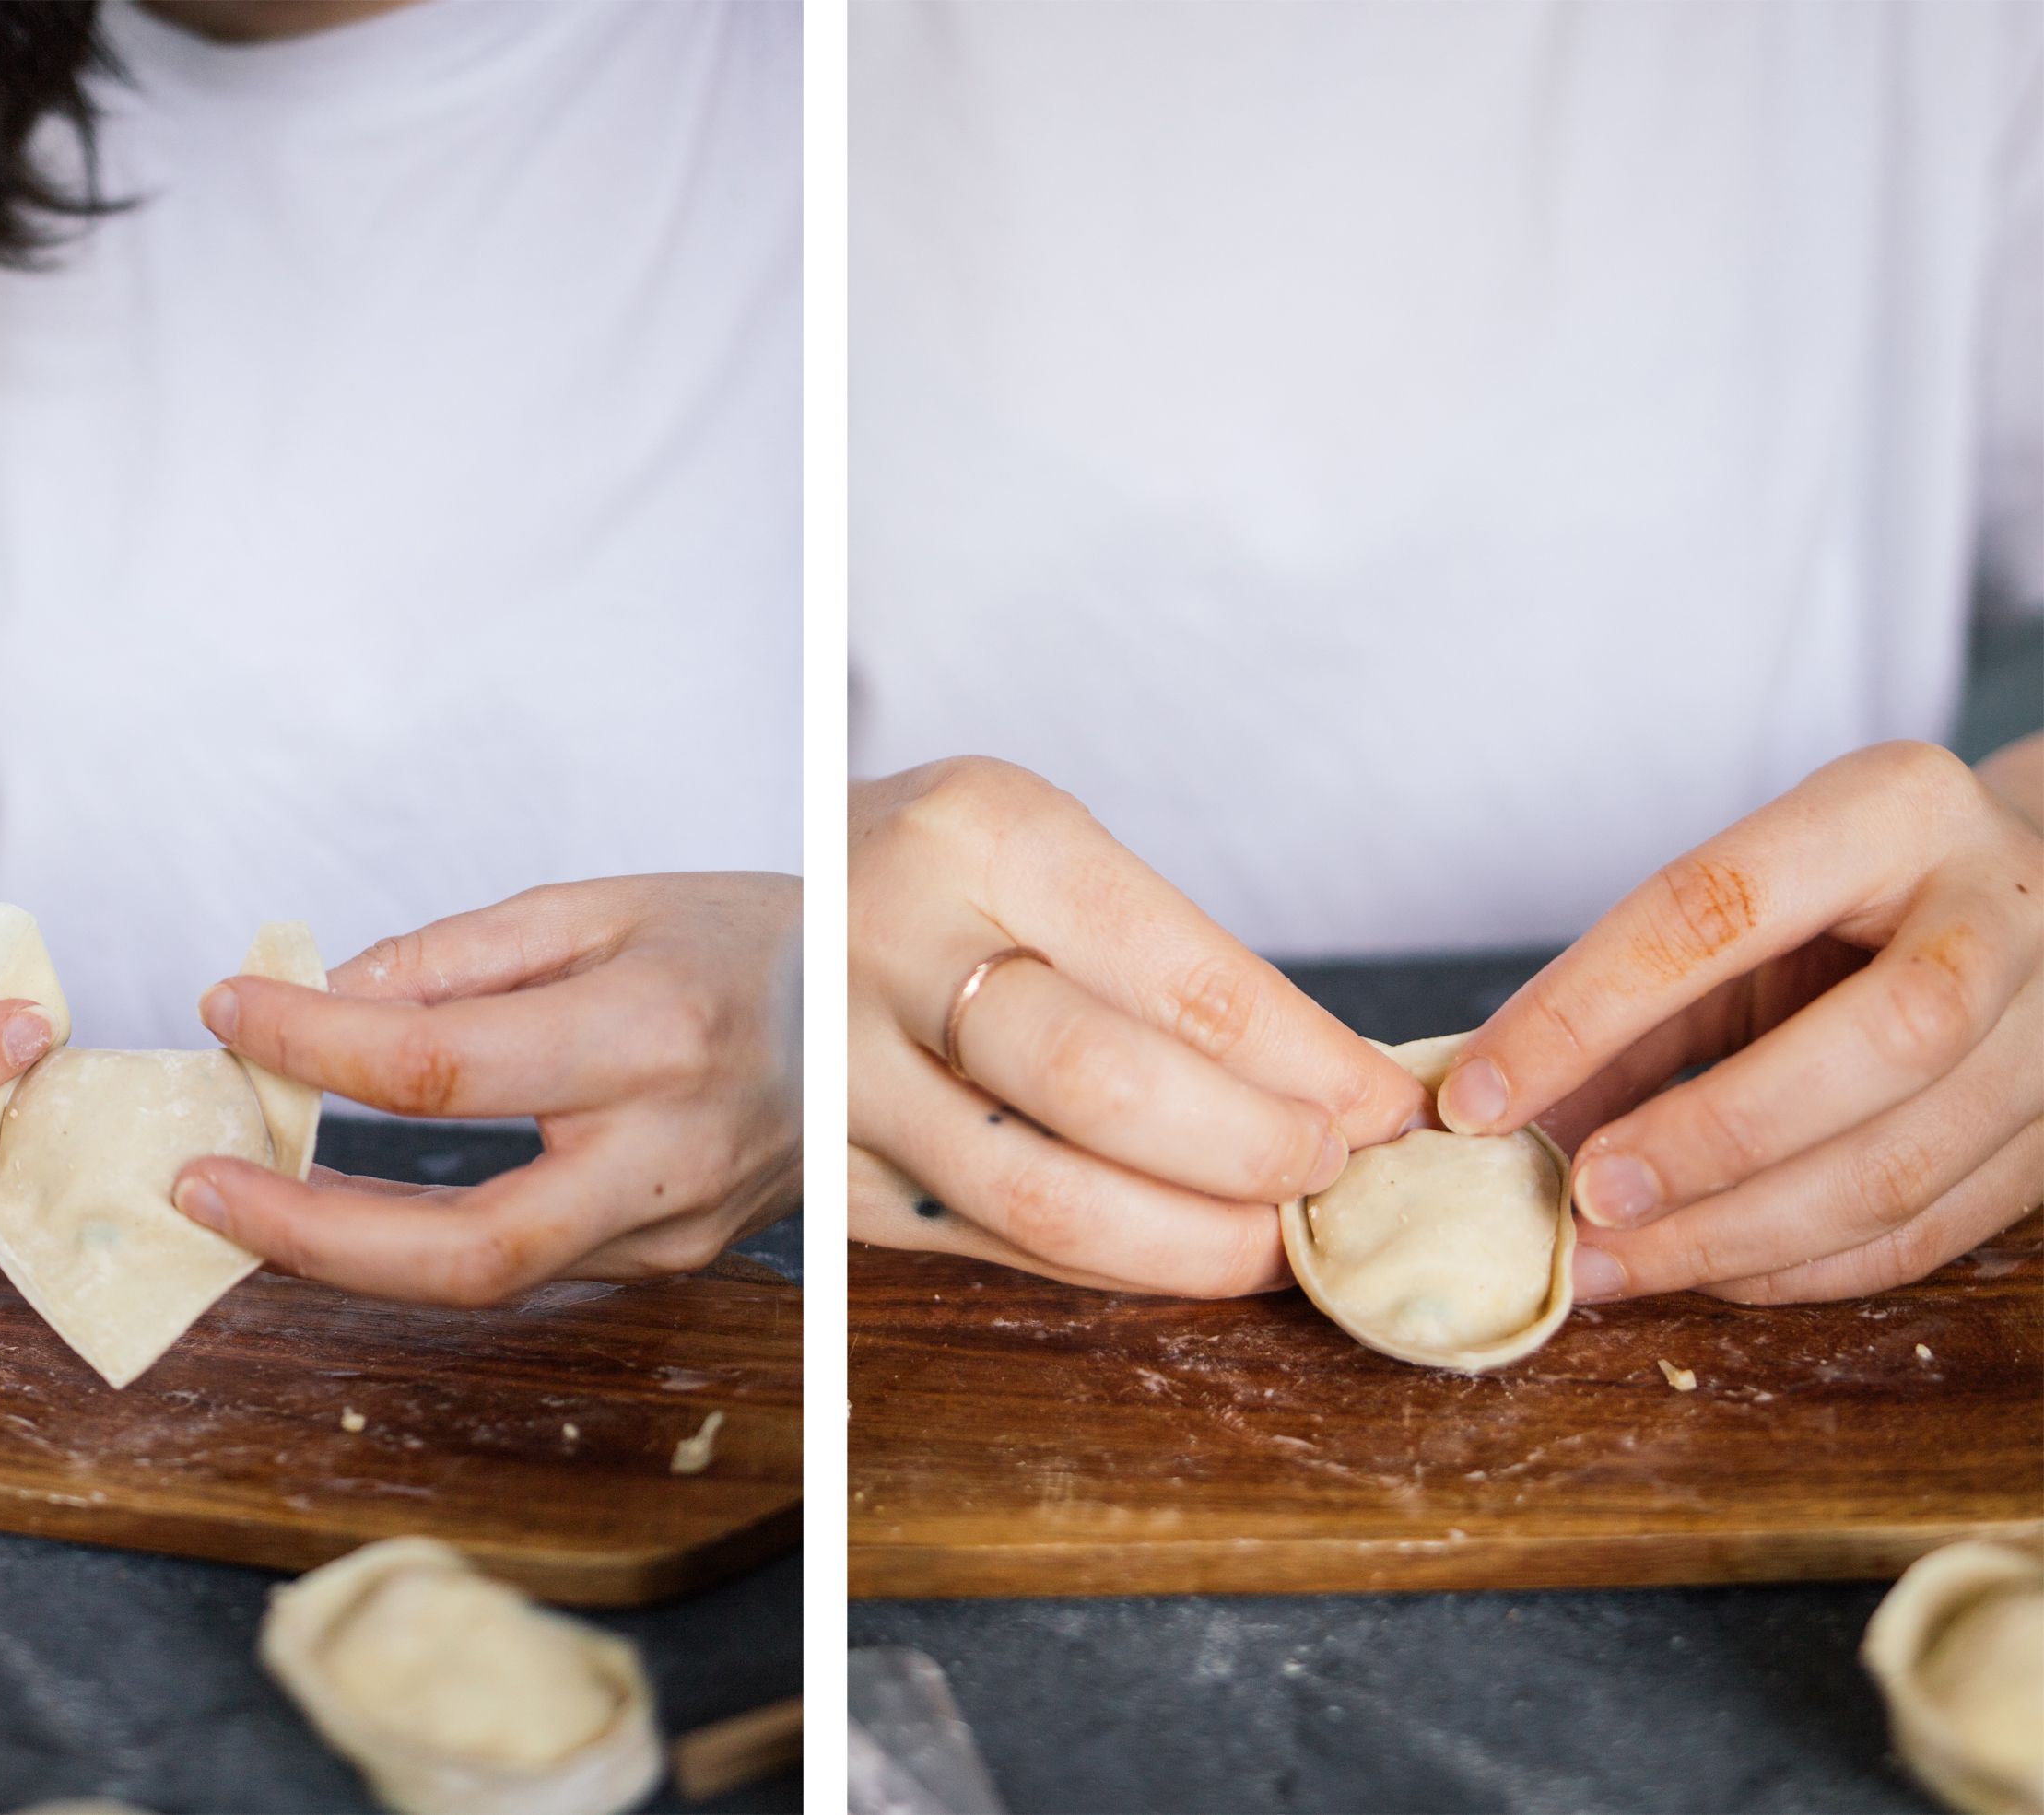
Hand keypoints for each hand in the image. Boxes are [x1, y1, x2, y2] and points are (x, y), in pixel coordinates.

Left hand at [164, 872, 805, 1305]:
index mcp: (650, 1035)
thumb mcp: (601, 905)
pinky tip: (342, 1206)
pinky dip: (416, 1243)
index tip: (229, 1007)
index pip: (440, 1066)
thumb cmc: (743, 942)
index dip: (314, 1043)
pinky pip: (522, 1265)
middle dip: (312, 1231)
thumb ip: (457, 957)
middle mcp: (667, 1154)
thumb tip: (329, 993)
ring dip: (346, 1251)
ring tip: (240, 1201)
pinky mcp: (670, 1261)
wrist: (884, 1013)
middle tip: (201, 1186)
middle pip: (467, 1246)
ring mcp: (675, 1228)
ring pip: (486, 1278)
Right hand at [846, 758, 1427, 1296]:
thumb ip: (1173, 968)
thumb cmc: (938, 898)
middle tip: (1331, 1175)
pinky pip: (992, 1242)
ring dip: (1190, 1240)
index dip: (1309, 1064)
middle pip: (1106, 1085)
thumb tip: (1352, 1093)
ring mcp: (839, 1067)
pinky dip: (1109, 1263)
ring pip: (1043, 1193)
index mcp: (978, 834)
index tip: (1389, 1108)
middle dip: (1253, 1153)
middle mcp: (891, 940)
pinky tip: (1177, 1249)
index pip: (1181, 975)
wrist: (749, 948)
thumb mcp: (1041, 865)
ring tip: (1277, 1242)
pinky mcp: (828, 1173)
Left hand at [1441, 739, 2043, 1303]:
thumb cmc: (1844, 908)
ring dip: (1735, 1234)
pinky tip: (1703, 1269)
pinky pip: (1927, 1232)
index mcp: (1895, 809)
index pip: (1718, 907)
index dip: (1583, 1012)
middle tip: (1581, 1203)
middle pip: (1879, 1042)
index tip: (1476, 1101)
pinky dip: (1798, 1268)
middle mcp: (2007, 910)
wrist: (2024, 905)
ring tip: (1610, 1263)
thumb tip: (1489, 1116)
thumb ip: (1628, 1006)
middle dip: (1707, 1139)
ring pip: (1905, 1162)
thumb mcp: (1736, 911)